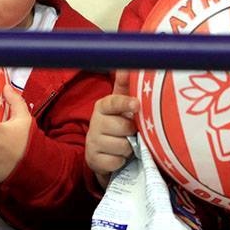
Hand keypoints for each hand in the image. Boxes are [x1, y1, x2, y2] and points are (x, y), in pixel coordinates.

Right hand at [85, 70, 139, 187]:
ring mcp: (92, 142)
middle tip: (131, 133)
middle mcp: (95, 122)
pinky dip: (121, 161)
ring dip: (128, 149)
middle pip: (123, 127)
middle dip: (132, 133)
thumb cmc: (117, 125)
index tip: (137, 105)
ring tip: (126, 145)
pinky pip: (115, 161)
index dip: (125, 103)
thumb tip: (126, 67)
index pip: (113, 102)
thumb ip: (125, 87)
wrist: (103, 153)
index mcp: (102, 106)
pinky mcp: (93, 160)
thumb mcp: (121, 107)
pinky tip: (118, 156)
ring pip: (121, 146)